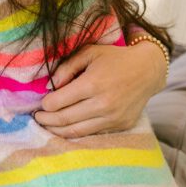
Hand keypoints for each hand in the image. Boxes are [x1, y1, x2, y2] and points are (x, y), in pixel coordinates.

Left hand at [33, 40, 165, 137]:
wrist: (148, 70)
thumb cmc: (114, 59)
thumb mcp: (89, 53)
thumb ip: (67, 67)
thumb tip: (51, 86)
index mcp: (92, 84)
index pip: (58, 102)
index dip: (45, 105)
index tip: (40, 104)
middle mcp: (103, 104)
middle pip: (65, 119)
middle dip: (47, 120)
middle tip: (37, 118)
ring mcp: (113, 117)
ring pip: (77, 131)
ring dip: (58, 131)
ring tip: (48, 126)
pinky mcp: (121, 125)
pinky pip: (93, 133)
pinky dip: (77, 132)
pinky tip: (67, 128)